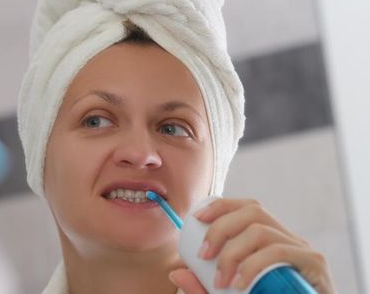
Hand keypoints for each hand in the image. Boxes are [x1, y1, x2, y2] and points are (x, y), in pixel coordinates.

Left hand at [168, 198, 333, 292]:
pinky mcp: (315, 264)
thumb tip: (176, 274)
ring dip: (232, 253)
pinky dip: (252, 264)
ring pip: (261, 231)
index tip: (195, 218)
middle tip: (203, 256)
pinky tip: (239, 284)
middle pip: (253, 212)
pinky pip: (278, 251)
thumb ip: (204, 289)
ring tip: (220, 281)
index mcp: (271, 241)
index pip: (248, 208)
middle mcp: (289, 240)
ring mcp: (303, 250)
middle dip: (220, 228)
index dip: (221, 205)